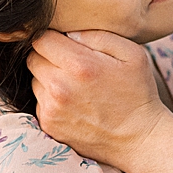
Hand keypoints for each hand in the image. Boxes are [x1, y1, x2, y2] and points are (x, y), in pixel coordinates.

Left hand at [26, 30, 166, 167]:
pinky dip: (51, 99)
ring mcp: (51, 109)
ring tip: (75, 85)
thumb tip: (69, 33)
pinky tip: (73, 103)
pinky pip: (39, 101)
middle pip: (33, 58)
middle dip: (48, 56)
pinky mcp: (49, 125)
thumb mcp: (133, 54)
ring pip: (34, 80)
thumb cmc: (138, 93)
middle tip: (72, 64)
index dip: (53, 37)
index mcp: (79, 65)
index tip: (66, 43)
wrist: (139, 138)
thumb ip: (98, 36)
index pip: (41, 39)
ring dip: (48, 78)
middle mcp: (59, 88)